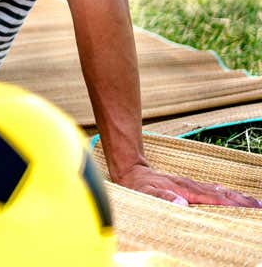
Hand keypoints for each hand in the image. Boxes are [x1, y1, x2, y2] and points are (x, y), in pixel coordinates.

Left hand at [115, 163, 261, 206]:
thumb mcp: (144, 193)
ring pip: (221, 191)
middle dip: (244, 201)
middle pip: (224, 194)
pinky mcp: (189, 186)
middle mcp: (192, 187)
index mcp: (186, 191)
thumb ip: (161, 198)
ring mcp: (192, 185)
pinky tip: (235, 198)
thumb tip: (181, 204)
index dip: (234, 204)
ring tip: (256, 204)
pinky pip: (214, 190)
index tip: (252, 209)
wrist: (131, 170)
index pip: (215, 199)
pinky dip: (228, 195)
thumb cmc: (137, 186)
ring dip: (239, 198)